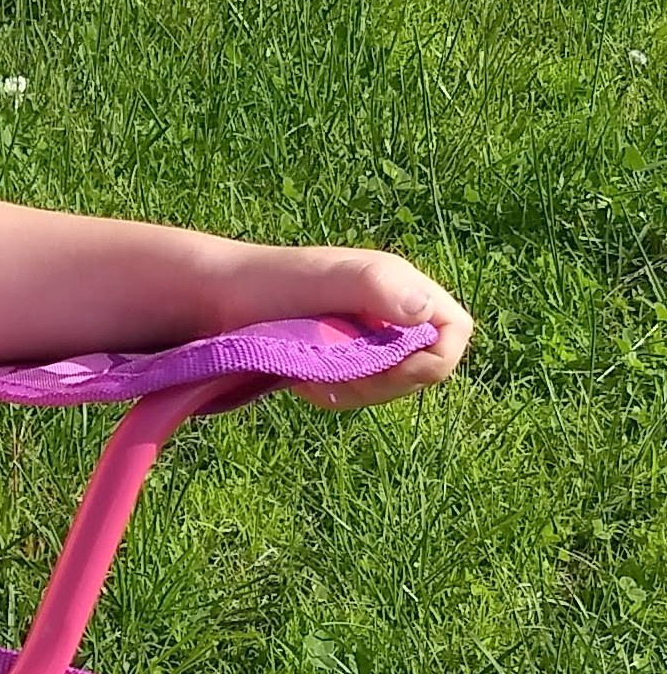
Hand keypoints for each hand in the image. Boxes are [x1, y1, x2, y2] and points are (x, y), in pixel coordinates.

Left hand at [235, 242, 472, 408]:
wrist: (219, 298)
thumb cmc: (269, 283)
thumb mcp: (324, 279)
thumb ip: (375, 286)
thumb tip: (424, 311)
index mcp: (402, 286)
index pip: (454, 331)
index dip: (433, 359)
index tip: (388, 368)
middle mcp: (394, 311)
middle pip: (425, 368)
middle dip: (384, 383)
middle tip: (331, 374)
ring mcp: (371, 337)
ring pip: (393, 384)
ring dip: (356, 390)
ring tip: (311, 373)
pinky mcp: (348, 358)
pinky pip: (363, 391)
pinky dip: (336, 394)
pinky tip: (304, 380)